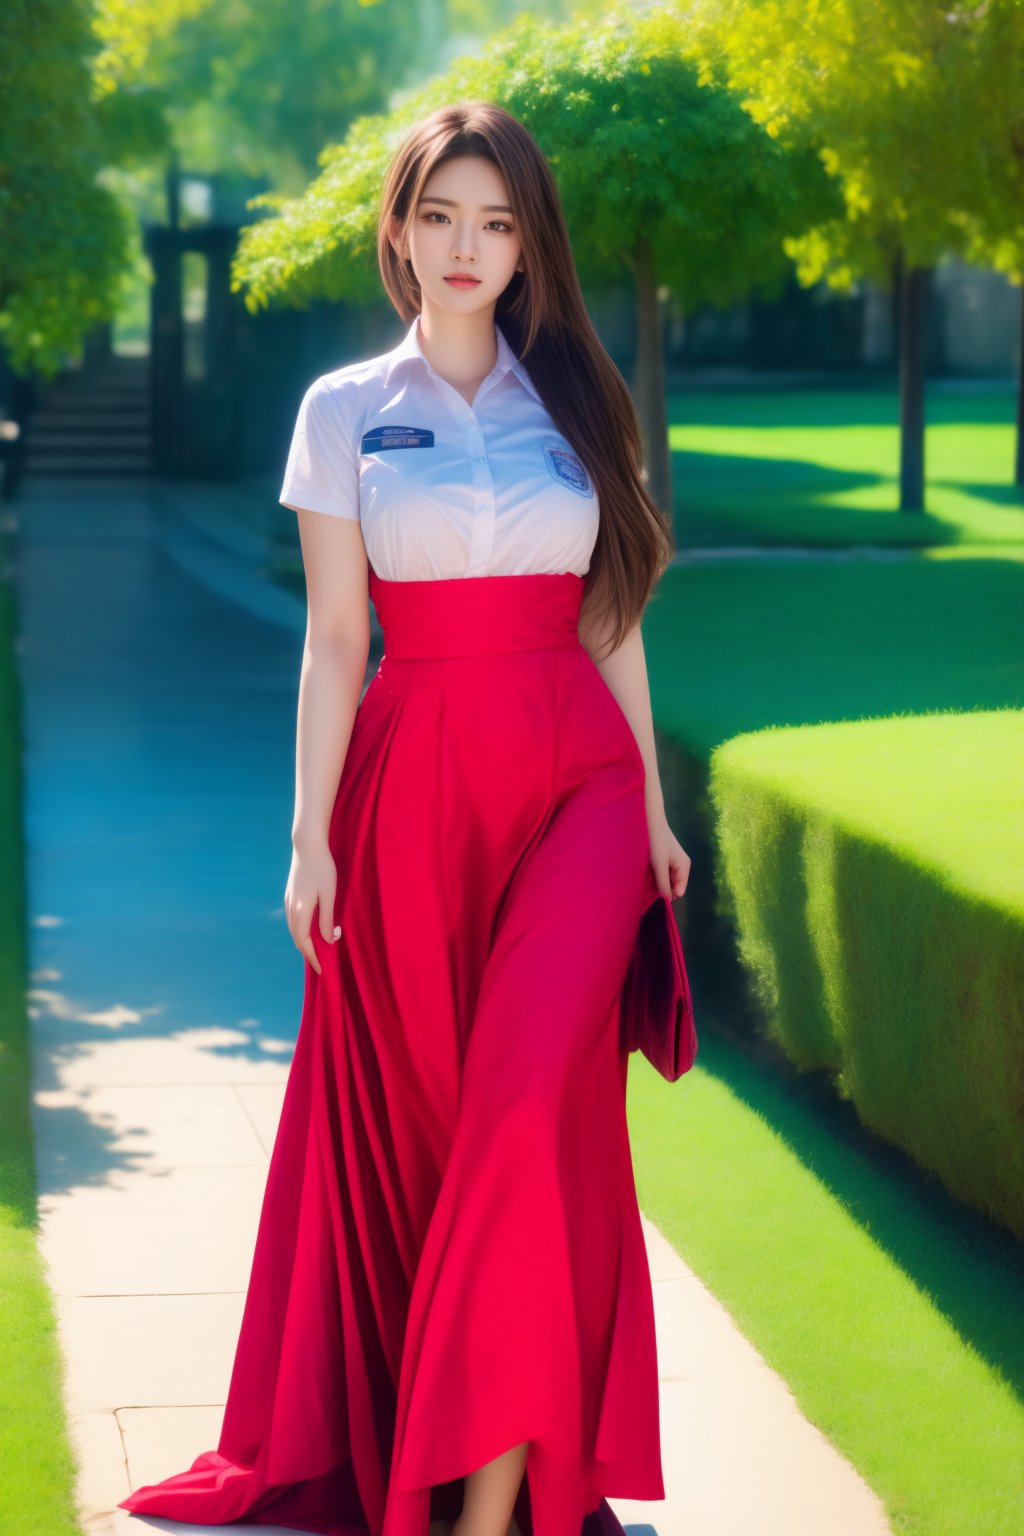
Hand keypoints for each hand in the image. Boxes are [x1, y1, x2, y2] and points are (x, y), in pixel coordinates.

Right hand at [284, 839, 340, 974]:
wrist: (307, 846)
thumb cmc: (322, 868)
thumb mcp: (329, 894)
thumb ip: (327, 918)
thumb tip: (328, 940)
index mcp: (301, 910)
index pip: (305, 941)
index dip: (312, 957)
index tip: (320, 969)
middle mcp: (291, 908)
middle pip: (297, 938)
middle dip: (307, 952)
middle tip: (319, 964)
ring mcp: (289, 900)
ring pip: (293, 929)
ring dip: (303, 942)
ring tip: (314, 950)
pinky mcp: (290, 894)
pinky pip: (293, 919)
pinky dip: (300, 930)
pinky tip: (307, 930)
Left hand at [646, 802, 690, 900]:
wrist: (648, 819)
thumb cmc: (656, 841)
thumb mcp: (660, 865)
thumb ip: (664, 884)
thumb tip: (666, 902)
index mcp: (684, 867)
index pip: (679, 891)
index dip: (668, 895)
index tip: (654, 895)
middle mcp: (679, 866)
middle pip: (671, 886)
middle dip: (660, 888)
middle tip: (646, 886)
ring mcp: (670, 863)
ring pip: (663, 880)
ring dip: (654, 882)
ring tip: (643, 879)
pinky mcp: (661, 859)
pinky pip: (658, 874)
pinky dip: (651, 875)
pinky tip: (642, 873)